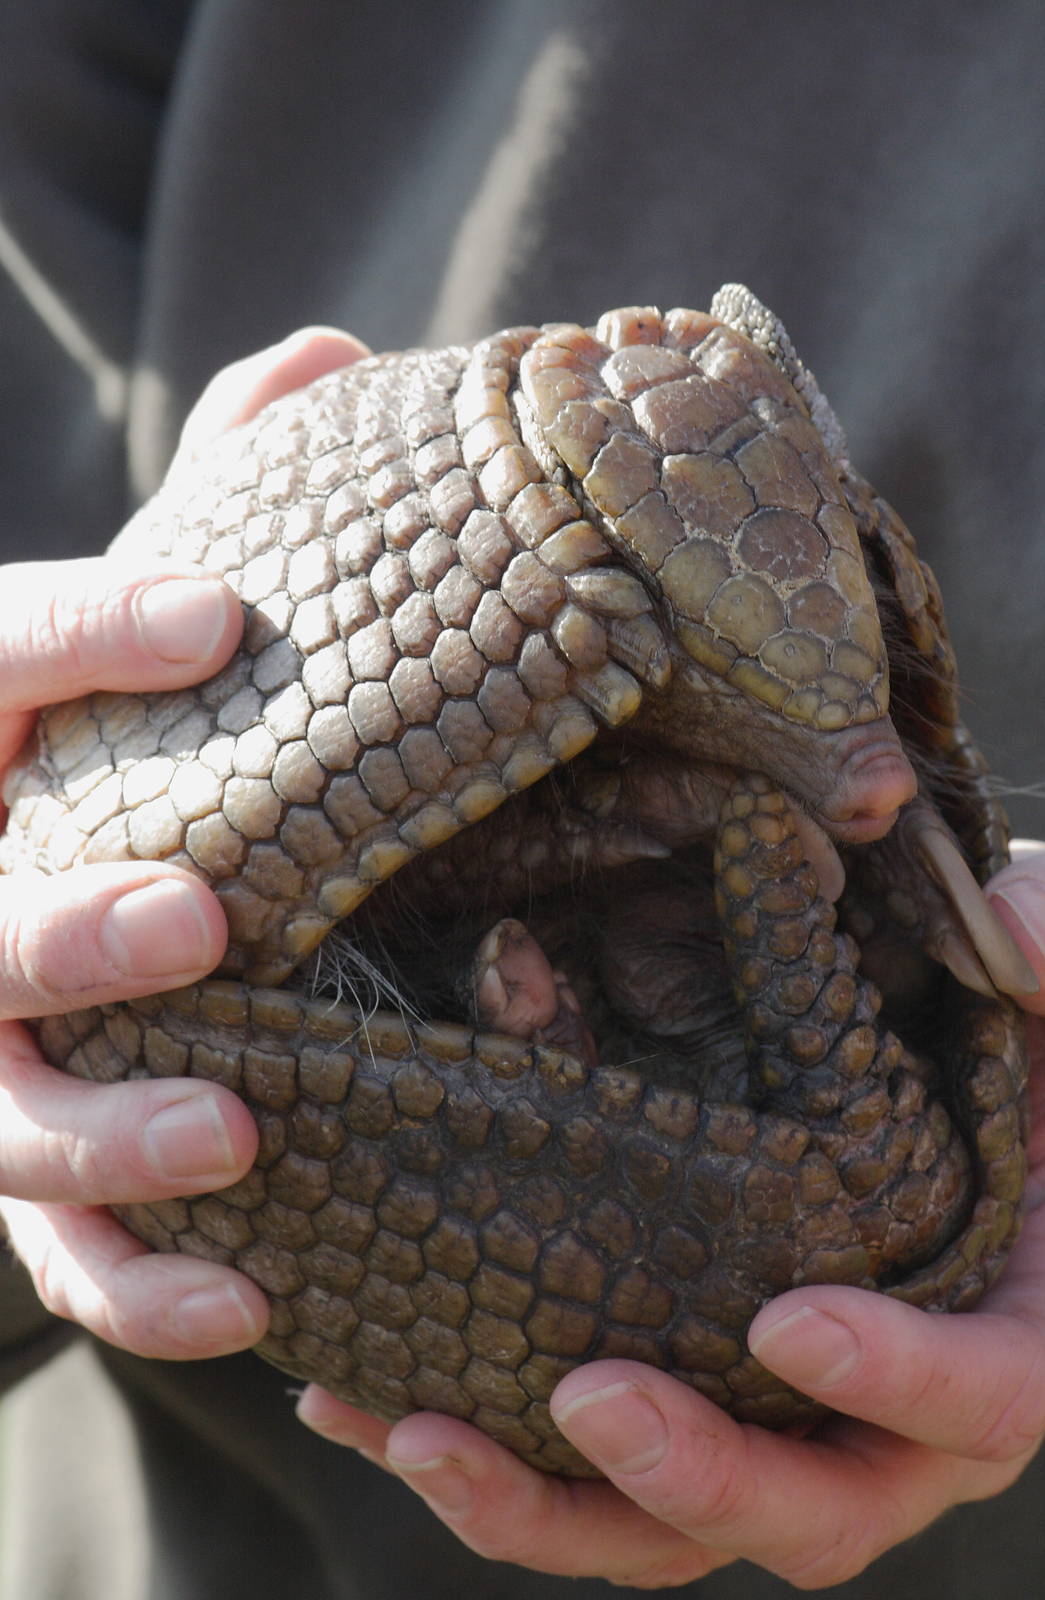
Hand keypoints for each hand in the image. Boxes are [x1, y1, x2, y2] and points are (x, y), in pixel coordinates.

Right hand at [0, 327, 367, 1361]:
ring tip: (237, 1140)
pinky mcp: (14, 1159)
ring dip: (96, 1141)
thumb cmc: (102, 745)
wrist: (21, 862)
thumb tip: (330, 356)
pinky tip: (248, 1303)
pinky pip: (51, 1251)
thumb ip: (220, 505)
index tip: (218, 618)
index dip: (82, 636)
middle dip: (62, 925)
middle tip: (199, 922)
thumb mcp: (139, 632)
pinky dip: (132, 1285)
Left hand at [297, 849, 1044, 1588]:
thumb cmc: (1034, 1007)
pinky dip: (490, 1450)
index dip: (905, 1382)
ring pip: (679, 1519)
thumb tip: (1008, 933)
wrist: (946, 1034)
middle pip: (818, 1503)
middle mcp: (899, 1397)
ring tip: (416, 1434)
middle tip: (583, 1399)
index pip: (989, 1395)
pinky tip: (368, 1401)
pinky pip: (594, 1452)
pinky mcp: (685, 1369)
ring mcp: (781, 1400)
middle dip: (702, 1475)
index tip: (792, 1318)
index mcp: (1019, 1313)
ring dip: (548, 1500)